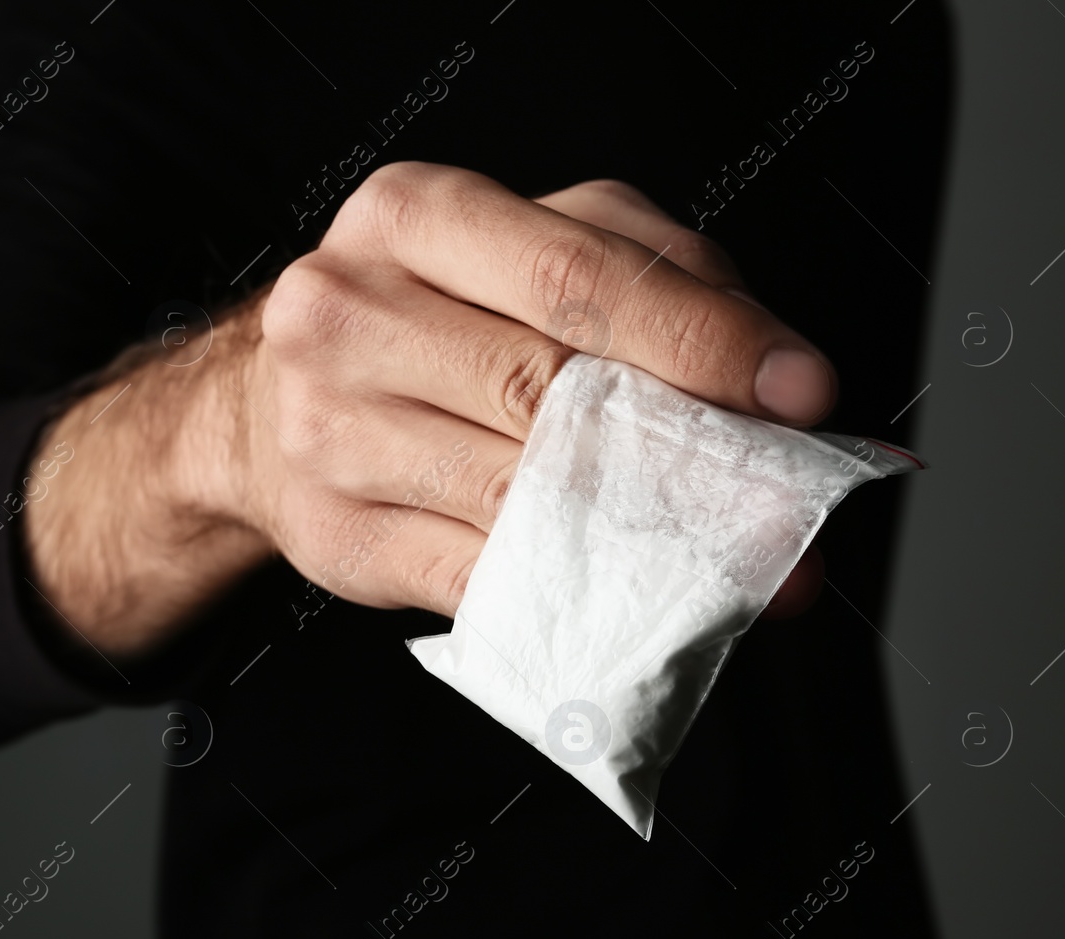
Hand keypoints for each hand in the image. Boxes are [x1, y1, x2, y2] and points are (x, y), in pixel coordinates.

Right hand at [26, 162, 832, 655]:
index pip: (576, 277)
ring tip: (739, 562)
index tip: (799, 392)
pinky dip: (572, 592)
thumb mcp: (532, 248)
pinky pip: (478, 575)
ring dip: (646, 538)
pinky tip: (637, 596)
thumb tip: (771, 381)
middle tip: (787, 506)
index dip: (699, 339)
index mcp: (415, 216)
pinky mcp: (342, 534)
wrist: (265, 405)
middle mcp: (352, 311)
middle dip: (687, 455)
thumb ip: (650, 280)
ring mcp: (333, 430)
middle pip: (547, 390)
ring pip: (518, 494)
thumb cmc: (429, 313)